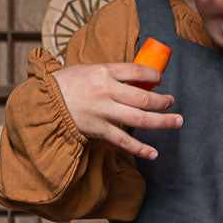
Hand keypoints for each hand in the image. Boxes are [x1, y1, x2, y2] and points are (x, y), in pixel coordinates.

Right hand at [53, 62, 182, 158]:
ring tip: (177, 121)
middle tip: (172, 102)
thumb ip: (113, 74)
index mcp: (104, 72)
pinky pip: (124, 141)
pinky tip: (154, 153)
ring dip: (162, 121)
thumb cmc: (68, 84)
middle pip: (143, 98)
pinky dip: (141, 148)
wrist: (45, 103)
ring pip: (139, 119)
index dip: (154, 76)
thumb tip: (139, 78)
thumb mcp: (89, 70)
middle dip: (163, 101)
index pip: (137, 71)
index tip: (161, 80)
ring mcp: (103, 112)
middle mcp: (106, 91)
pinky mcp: (99, 130)